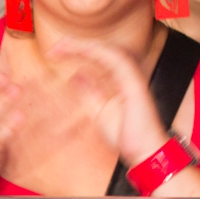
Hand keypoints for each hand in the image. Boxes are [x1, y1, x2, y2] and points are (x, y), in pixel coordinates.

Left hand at [48, 38, 168, 166]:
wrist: (144, 153)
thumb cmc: (126, 136)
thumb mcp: (99, 111)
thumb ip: (90, 92)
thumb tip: (76, 76)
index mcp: (119, 80)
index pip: (98, 58)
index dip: (77, 51)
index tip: (54, 54)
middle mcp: (127, 75)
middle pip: (103, 50)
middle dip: (78, 45)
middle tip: (56, 46)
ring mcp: (132, 78)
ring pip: (111, 51)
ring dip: (86, 46)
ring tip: (64, 45)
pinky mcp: (135, 84)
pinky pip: (119, 62)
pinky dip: (101, 53)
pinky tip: (84, 51)